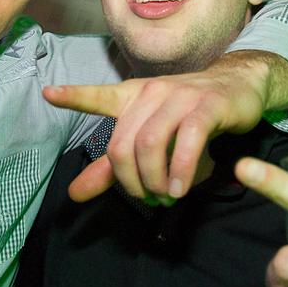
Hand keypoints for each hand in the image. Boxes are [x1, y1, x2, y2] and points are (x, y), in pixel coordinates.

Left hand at [43, 51, 279, 202]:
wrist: (239, 87)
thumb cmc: (190, 114)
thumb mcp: (150, 137)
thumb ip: (112, 167)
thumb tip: (75, 194)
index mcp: (133, 97)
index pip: (99, 96)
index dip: (74, 97)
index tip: (48, 94)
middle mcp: (152, 93)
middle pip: (122, 144)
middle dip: (130, 181)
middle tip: (146, 199)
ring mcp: (180, 97)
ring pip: (150, 143)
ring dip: (154, 180)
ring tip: (164, 197)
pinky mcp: (207, 106)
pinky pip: (187, 140)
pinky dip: (180, 171)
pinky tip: (179, 189)